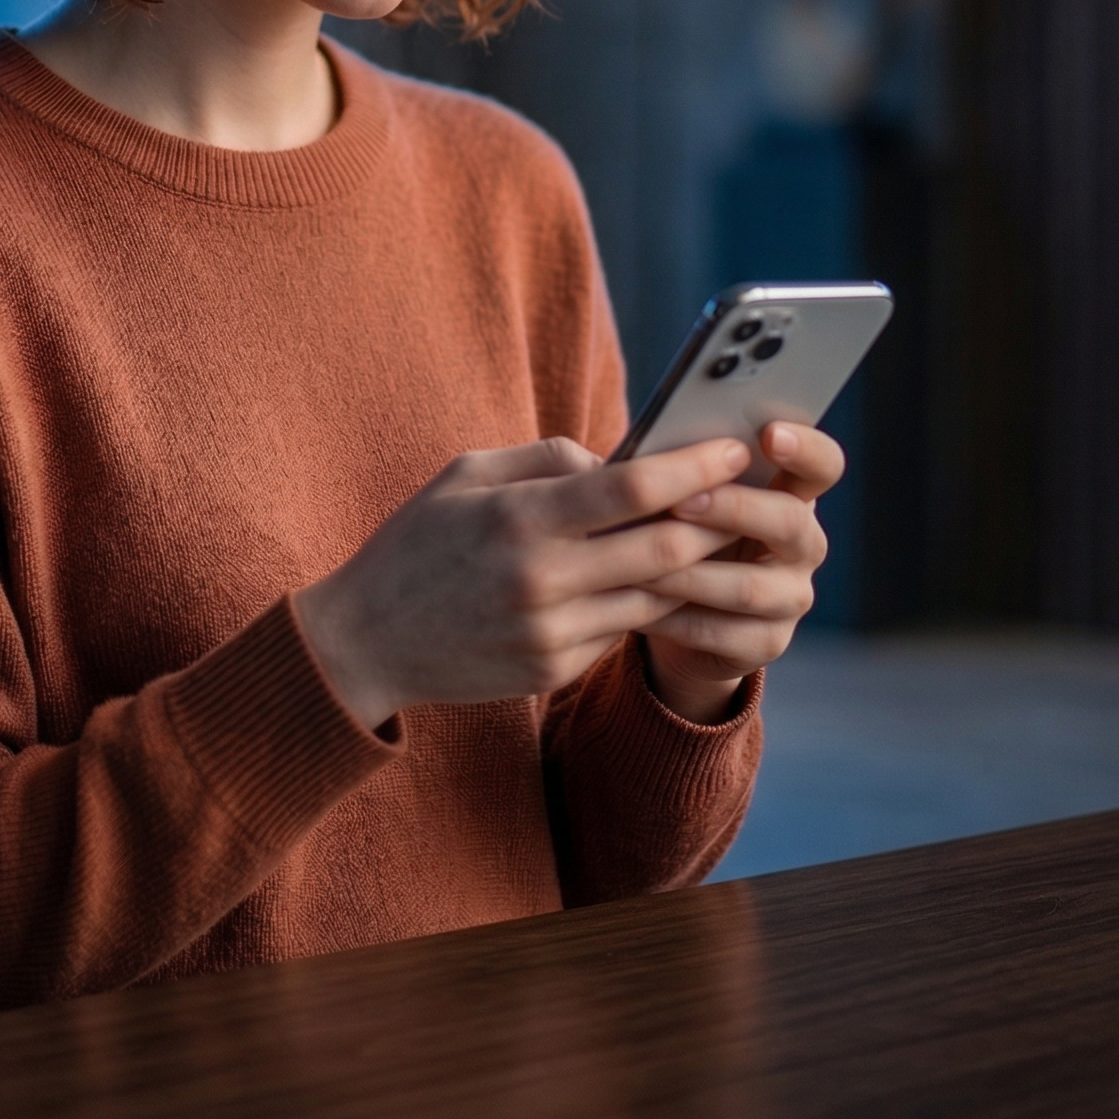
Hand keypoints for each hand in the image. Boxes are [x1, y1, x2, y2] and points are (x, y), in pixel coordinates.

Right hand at [294, 435, 754, 733]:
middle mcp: (541, 581)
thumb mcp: (465, 475)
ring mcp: (551, 634)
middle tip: (752, 493)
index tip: (733, 448)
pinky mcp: (555, 670)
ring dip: (698, 566)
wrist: (365, 643)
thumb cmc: (416, 543)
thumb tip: (620, 458)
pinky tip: (667, 579)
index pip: (631, 488)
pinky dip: (651, 602)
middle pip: (665, 546)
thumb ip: (546, 459)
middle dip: (719, 517)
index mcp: (518, 519)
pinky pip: (624, 630)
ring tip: (727, 534)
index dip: (693, 465)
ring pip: (657, 596)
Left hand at [641, 421, 841, 722]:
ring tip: (638, 561)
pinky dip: (674, 617)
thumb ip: (676, 467)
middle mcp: (804, 544)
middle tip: (680, 501)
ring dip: (689, 572)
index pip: (823, 464)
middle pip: (791, 521)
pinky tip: (635, 605)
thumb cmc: (678, 527)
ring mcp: (791, 597)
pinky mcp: (767, 643)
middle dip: (735, 509)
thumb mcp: (681, 492)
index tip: (769, 434)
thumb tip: (629, 453)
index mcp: (792, 492)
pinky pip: (721, 631)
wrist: (679, 610)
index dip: (806, 448)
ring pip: (749, 586)